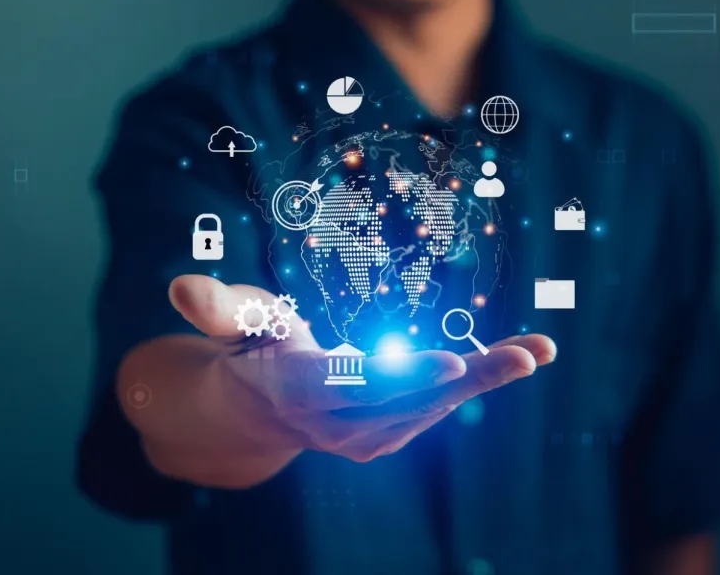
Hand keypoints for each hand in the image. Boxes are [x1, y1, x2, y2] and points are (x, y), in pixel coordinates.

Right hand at [168, 274, 555, 462]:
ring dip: (488, 379)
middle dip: (469, 379)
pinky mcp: (391, 431)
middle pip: (409, 398)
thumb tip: (179, 286)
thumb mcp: (231, 323)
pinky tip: (521, 357)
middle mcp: (339, 420)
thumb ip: (215, 307)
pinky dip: (479, 381)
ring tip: (540, 351)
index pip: (353, 384)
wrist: (254, 410)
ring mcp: (369, 433)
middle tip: (524, 357)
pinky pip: (438, 406)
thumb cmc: (246, 349)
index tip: (446, 365)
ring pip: (434, 406)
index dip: (399, 377)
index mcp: (299, 388)